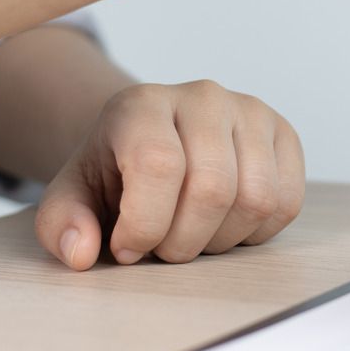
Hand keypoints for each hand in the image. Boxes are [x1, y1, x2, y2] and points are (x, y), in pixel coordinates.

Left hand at [35, 80, 303, 269]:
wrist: (153, 144)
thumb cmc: (115, 175)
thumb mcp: (72, 197)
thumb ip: (62, 225)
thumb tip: (82, 252)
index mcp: (143, 104)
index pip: (159, 165)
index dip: (144, 225)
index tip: (127, 248)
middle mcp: (203, 97)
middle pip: (213, 189)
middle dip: (184, 243)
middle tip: (162, 249)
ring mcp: (250, 111)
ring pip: (257, 200)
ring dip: (221, 241)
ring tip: (193, 235)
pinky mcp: (284, 134)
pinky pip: (287, 202)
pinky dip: (256, 233)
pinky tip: (225, 225)